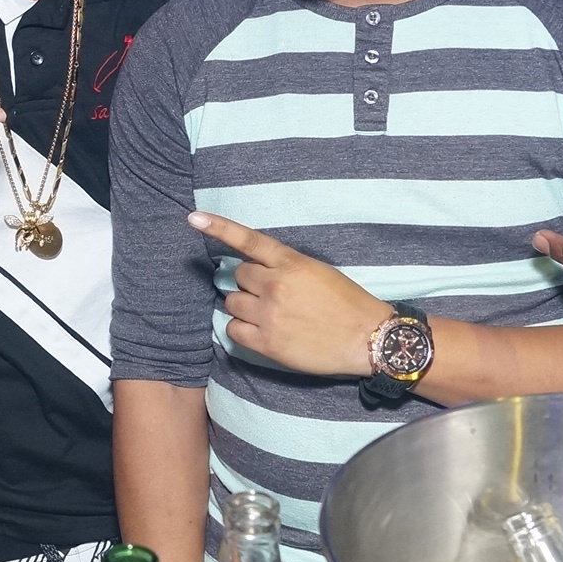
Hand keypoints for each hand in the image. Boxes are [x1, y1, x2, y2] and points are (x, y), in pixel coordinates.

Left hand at [191, 212, 391, 376]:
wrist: (368, 339)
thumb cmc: (348, 303)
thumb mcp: (319, 271)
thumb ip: (287, 267)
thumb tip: (258, 271)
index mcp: (291, 263)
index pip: (249, 240)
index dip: (219, 228)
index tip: (194, 218)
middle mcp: (275, 286)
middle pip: (238, 277)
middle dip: (250, 284)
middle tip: (271, 296)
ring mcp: (269, 315)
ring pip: (232, 303)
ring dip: (245, 307)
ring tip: (270, 315)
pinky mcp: (266, 343)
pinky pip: (233, 331)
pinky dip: (242, 330)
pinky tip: (262, 331)